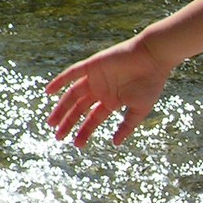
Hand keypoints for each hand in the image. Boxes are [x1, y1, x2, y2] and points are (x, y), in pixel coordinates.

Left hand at [45, 37, 169, 146]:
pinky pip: (72, 73)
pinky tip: (49, 92)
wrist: (153, 57)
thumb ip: (127, 126)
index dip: (84, 132)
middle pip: (79, 109)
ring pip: (72, 94)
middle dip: (68, 123)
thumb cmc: (150, 83)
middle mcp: (101, 90)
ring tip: (51, 122)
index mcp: (112, 101)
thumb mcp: (140, 109)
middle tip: (58, 137)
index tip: (77, 145)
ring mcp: (95, 78)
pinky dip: (60, 81)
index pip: (93, 119)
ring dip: (61, 108)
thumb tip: (115, 144)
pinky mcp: (92, 65)